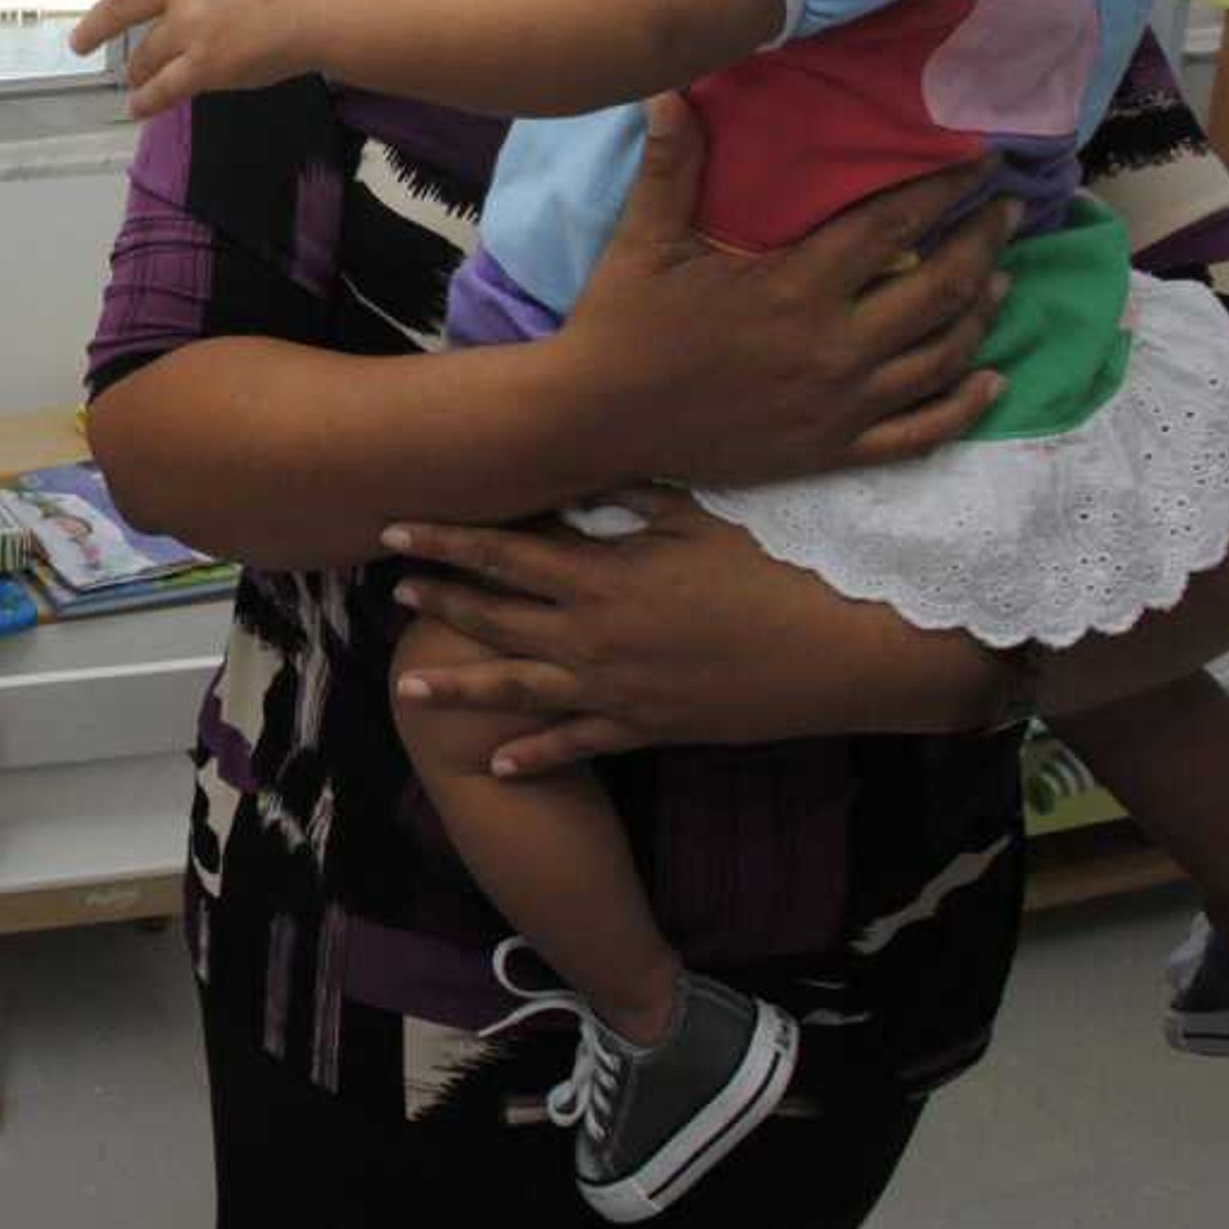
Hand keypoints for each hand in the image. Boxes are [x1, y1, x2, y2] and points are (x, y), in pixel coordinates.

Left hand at [49, 0, 318, 117]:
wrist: (322, 8)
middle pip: (123, 5)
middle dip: (94, 28)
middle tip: (78, 43)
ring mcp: (196, 22)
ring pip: (144, 53)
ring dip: (135, 69)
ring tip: (134, 77)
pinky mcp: (208, 63)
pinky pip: (163, 88)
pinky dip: (146, 100)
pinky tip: (137, 107)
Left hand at [377, 487, 1010, 774]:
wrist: (836, 649)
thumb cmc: (776, 571)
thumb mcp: (700, 518)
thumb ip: (634, 496)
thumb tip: (586, 464)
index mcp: (606, 574)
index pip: (504, 551)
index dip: (446, 538)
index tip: (395, 528)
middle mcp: (596, 634)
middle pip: (497, 616)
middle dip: (442, 602)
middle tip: (392, 592)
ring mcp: (618, 687)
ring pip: (519, 687)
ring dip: (461, 684)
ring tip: (409, 684)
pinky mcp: (649, 727)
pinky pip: (579, 745)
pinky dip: (535, 755)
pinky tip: (496, 764)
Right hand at [558, 96, 1015, 487]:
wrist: (596, 422)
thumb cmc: (621, 326)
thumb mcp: (643, 240)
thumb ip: (672, 166)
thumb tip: (673, 88)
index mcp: (793, 287)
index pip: (893, 225)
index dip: (945, 189)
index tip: (981, 162)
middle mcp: (832, 347)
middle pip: (940, 289)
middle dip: (984, 244)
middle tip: (1008, 212)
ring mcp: (839, 405)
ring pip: (942, 356)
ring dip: (982, 313)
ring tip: (1001, 279)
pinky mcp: (832, 449)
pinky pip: (921, 432)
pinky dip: (965, 406)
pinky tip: (992, 380)